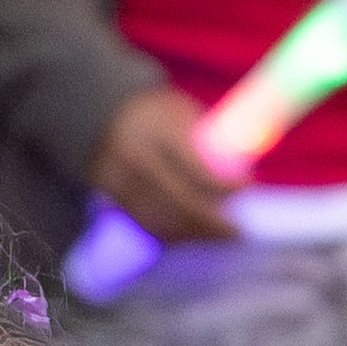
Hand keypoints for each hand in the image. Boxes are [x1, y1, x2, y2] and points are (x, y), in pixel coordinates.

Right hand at [85, 79, 238, 246]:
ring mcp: (113, 174)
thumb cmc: (156, 114)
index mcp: (154, 124)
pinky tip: (191, 235)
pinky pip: (142, 222)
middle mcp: (131, 151)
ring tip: (219, 236)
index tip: (247, 187)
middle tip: (237, 232)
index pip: (193, 163)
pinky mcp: (104, 193)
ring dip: (193, 233)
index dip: (223, 183)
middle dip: (211, 222)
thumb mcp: (183, 113)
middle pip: (177, 198)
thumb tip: (241, 175)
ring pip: (159, 218)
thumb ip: (210, 141)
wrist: (100, 109)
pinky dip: (170, 235)